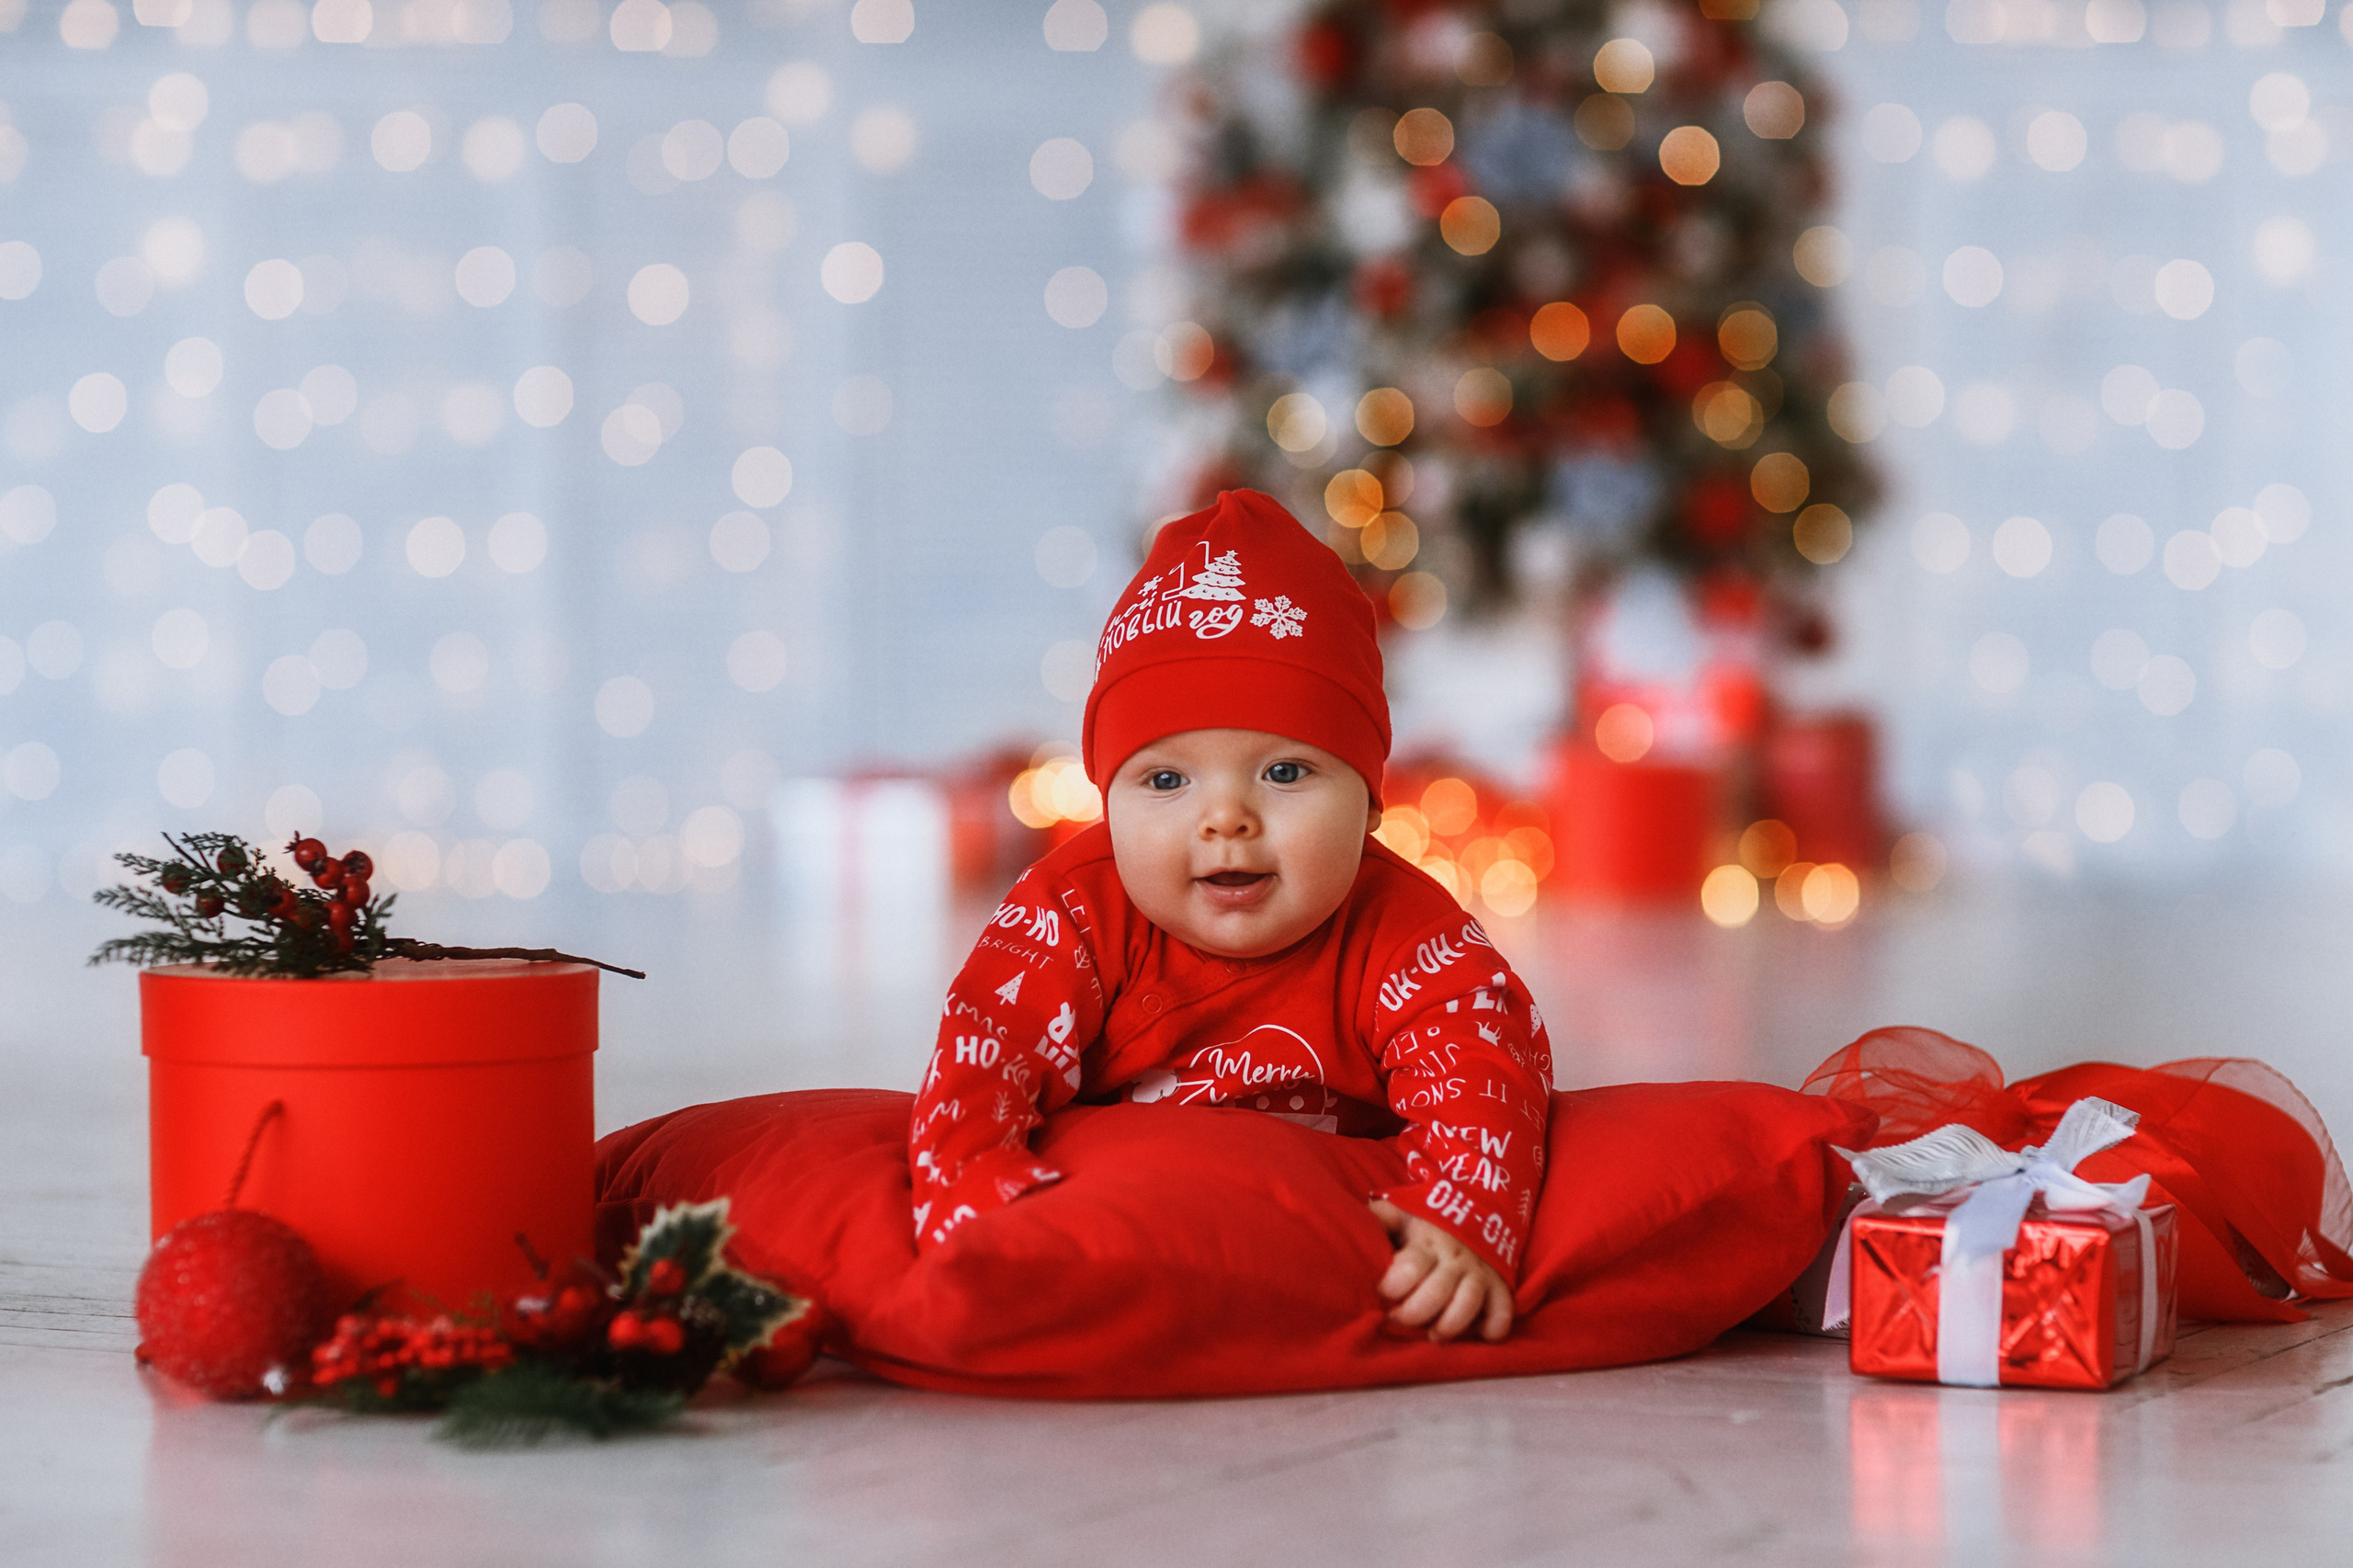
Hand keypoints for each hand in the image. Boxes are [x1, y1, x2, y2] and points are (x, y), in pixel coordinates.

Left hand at [1369, 1198, 1513, 1342]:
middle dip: (1413, 1314)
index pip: (1410, 1266)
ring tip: (1432, 1335)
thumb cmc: (1425, 1219)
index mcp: (1427, 1240)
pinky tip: (1474, 1334)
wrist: (1475, 1206)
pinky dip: (1491, 1328)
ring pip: (1468, 1304)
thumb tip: (1353, 1223)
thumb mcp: (1400, 1210)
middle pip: (1437, 1293)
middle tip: (1398, 1319)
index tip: (1382, 1292)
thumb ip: (1377, 1218)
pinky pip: (1502, 1312)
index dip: (1392, 1286)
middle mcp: (1455, 1258)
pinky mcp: (1499, 1285)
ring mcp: (1480, 1272)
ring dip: (1448, 1326)